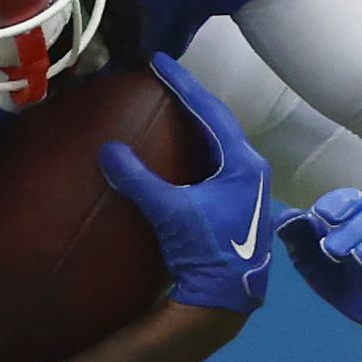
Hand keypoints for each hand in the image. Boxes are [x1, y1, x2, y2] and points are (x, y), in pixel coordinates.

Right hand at [98, 54, 275, 314]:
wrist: (225, 299)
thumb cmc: (206, 252)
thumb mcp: (170, 211)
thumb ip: (139, 179)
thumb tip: (108, 150)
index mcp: (244, 164)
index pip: (211, 112)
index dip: (183, 85)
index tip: (160, 62)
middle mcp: (253, 170)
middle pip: (220, 123)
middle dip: (191, 101)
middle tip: (164, 80)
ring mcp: (249, 189)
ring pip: (221, 144)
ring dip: (196, 126)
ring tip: (171, 108)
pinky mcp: (239, 204)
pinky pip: (217, 162)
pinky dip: (198, 149)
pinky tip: (181, 149)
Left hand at [277, 188, 361, 329]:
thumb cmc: (339, 271)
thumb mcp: (311, 256)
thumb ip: (298, 238)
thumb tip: (281, 219)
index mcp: (357, 216)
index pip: (352, 200)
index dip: (338, 203)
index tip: (321, 214)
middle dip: (351, 229)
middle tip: (330, 247)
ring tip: (359, 256)